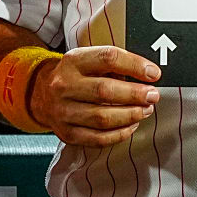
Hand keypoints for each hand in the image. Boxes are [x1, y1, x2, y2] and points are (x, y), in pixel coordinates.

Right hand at [29, 46, 160, 147]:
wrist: (43, 94)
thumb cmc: (78, 75)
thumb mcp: (91, 59)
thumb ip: (117, 64)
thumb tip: (149, 75)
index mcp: (74, 61)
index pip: (108, 58)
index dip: (135, 66)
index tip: (154, 74)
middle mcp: (64, 86)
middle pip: (105, 91)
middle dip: (135, 95)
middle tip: (153, 96)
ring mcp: (62, 111)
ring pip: (102, 117)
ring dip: (130, 115)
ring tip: (145, 110)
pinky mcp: (66, 132)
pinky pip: (97, 138)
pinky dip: (119, 134)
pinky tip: (131, 125)